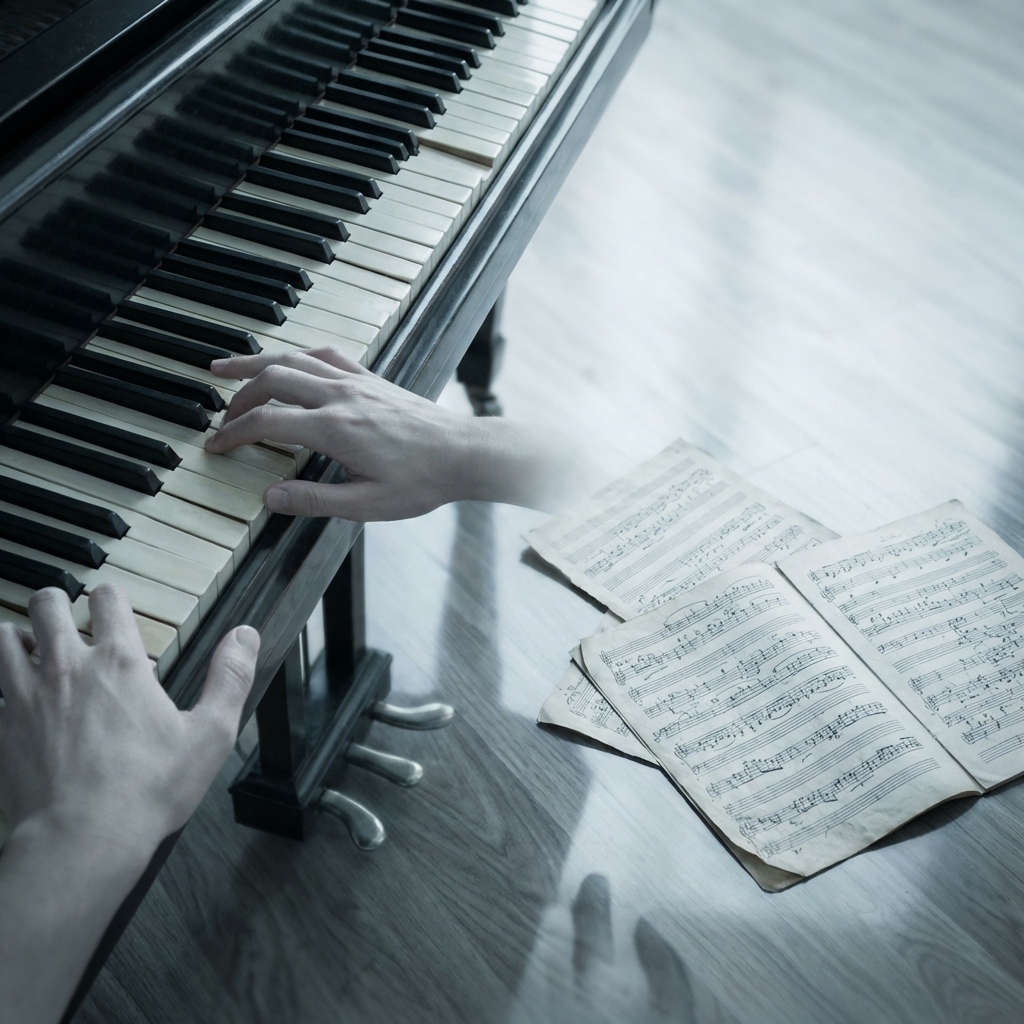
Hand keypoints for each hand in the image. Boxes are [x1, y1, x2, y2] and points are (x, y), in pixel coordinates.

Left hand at [0, 584, 257, 849]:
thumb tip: (246, 635)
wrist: (81, 841)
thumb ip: (231, 678)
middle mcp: (67, 669)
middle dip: (55, 602)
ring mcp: (25, 698)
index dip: (111, 596)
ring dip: (17, 636)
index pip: (107, 598)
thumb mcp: (210, 735)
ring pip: (4, 640)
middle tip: (63, 612)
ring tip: (28, 643)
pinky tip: (10, 699)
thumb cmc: (148, 791)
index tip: (112, 604)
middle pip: (47, 605)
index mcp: (119, 662)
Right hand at [206, 347, 584, 518]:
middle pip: (271, 379)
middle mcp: (341, 396)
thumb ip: (314, 500)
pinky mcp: (371, 379)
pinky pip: (325, 354)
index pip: (266, 422)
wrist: (464, 454)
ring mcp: (356, 382)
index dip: (232, 434)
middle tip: (217, 416)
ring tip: (225, 367)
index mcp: (335, 428)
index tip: (215, 447)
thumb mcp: (367, 504)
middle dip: (235, 396)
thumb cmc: (423, 481)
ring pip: (294, 358)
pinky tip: (287, 360)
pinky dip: (297, 354)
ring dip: (255, 361)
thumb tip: (269, 498)